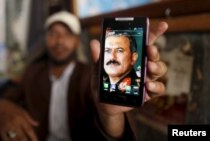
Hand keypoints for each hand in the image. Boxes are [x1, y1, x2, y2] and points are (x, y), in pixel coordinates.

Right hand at [0, 99, 38, 140]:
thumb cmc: (13, 108)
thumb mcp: (23, 111)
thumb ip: (30, 119)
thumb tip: (37, 124)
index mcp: (21, 118)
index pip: (29, 130)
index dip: (33, 137)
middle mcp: (14, 123)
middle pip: (22, 137)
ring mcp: (7, 127)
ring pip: (14, 140)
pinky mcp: (1, 130)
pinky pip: (6, 140)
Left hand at [90, 22, 167, 137]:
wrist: (104, 105)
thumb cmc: (102, 85)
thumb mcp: (98, 70)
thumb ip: (98, 58)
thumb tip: (94, 42)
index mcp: (132, 58)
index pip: (144, 43)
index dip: (154, 33)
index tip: (162, 25)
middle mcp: (142, 66)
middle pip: (154, 55)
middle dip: (154, 52)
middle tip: (149, 50)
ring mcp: (146, 79)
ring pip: (160, 70)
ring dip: (157, 67)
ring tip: (149, 68)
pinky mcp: (147, 93)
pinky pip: (158, 89)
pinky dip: (156, 87)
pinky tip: (148, 86)